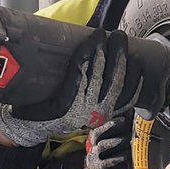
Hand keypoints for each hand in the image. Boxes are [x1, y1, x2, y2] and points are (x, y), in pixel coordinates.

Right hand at [0, 29, 138, 146]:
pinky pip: (125, 102)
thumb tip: (58, 46)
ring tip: (125, 45)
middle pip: (103, 79)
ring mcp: (97, 115)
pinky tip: (139, 71)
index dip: (89, 53)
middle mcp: (84, 112)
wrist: (31, 133)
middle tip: (115, 35)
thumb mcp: (32, 90)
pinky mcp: (104, 117)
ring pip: (116, 88)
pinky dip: (134, 86)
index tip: (95, 36)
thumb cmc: (30, 109)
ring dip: (124, 65)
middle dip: (112, 54)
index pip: (81, 74)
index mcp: (66, 106)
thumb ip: (43, 74)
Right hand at [85, 115, 131, 168]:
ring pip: (102, 145)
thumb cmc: (105, 167)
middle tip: (123, 122)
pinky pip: (105, 162)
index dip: (109, 123)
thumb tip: (132, 131)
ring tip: (125, 139)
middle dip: (109, 126)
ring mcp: (92, 159)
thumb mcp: (107, 153)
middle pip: (97, 134)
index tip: (122, 118)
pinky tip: (124, 157)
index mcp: (94, 144)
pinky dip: (116, 158)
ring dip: (114, 140)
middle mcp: (91, 149)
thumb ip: (115, 143)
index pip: (99, 129)